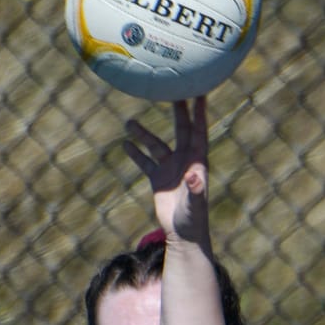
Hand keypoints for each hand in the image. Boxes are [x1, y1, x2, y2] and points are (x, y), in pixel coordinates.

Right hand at [122, 97, 209, 248]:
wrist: (184, 234)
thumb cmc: (193, 218)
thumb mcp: (194, 203)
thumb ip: (195, 190)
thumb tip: (194, 177)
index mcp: (197, 162)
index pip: (199, 131)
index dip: (199, 113)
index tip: (200, 92)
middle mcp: (185, 161)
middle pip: (181, 129)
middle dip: (177, 110)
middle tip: (171, 89)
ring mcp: (171, 169)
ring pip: (156, 145)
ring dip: (143, 134)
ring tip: (129, 122)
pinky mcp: (158, 179)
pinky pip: (145, 162)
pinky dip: (136, 153)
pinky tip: (125, 144)